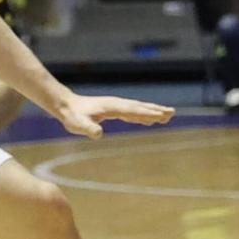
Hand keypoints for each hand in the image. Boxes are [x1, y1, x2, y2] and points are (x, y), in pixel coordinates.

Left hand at [52, 93, 174, 138]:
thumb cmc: (72, 116)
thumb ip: (88, 128)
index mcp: (111, 107)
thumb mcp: (77, 124)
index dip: (147, 114)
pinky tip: (149, 120)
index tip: (161, 116)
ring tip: (168, 115)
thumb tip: (98, 134)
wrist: (66, 105)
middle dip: (156, 110)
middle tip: (172, 113)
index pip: (133, 111)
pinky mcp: (114, 109)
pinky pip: (132, 112)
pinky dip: (143, 115)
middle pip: (140, 107)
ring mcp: (116, 106)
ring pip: (138, 108)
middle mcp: (116, 104)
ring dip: (153, 111)